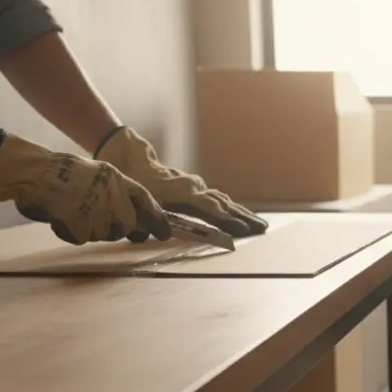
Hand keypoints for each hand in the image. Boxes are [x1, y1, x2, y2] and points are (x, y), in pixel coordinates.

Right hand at [0, 131, 171, 244]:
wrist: (36, 172)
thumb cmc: (67, 173)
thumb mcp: (101, 175)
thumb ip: (120, 194)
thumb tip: (138, 223)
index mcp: (119, 181)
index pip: (148, 204)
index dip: (158, 220)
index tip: (166, 233)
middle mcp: (112, 196)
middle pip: (128, 226)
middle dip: (120, 229)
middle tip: (103, 221)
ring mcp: (96, 212)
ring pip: (105, 234)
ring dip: (93, 229)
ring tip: (75, 210)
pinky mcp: (80, 225)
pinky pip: (82, 237)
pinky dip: (72, 231)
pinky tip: (63, 216)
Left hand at [96, 126, 267, 238]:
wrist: (128, 157)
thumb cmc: (132, 181)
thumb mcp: (137, 200)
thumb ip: (150, 219)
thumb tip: (164, 234)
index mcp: (182, 192)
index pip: (209, 207)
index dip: (225, 219)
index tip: (242, 229)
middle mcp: (193, 188)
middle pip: (223, 204)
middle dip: (243, 217)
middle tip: (263, 229)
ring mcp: (195, 187)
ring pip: (223, 202)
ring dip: (241, 213)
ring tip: (259, 225)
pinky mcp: (194, 190)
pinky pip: (216, 200)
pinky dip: (230, 209)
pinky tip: (241, 217)